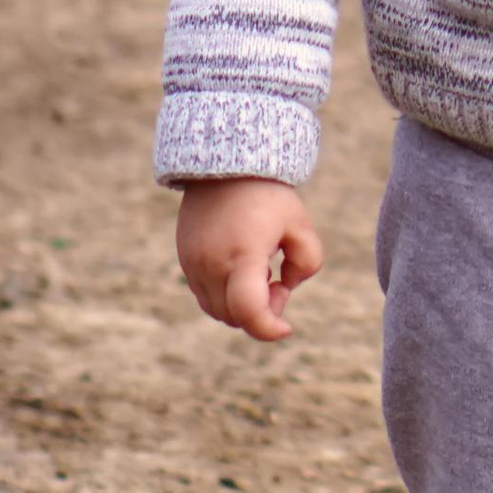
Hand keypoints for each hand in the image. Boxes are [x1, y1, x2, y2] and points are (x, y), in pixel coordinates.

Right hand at [175, 178, 321, 343]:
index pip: (248, 310)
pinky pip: (204, 294)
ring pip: (216, 310)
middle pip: (234, 316)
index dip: (269, 329)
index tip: (287, 327)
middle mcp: (210, 264)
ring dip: (242, 306)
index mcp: (242, 255)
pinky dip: (226, 294)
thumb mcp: (300, 224)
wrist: (226, 164)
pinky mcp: (185, 259)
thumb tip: (286, 287)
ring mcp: (192, 263)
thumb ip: (308, 262)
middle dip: (261, 313)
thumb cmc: (268, 194)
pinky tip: (243, 265)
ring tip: (262, 271)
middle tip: (279, 283)